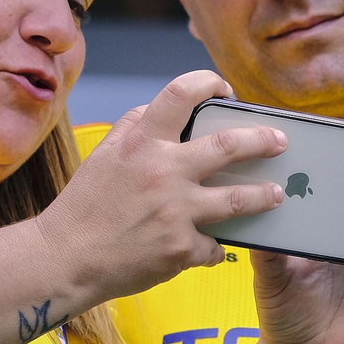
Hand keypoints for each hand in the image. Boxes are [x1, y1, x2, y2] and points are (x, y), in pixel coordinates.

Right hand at [42, 70, 286, 304]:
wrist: (64, 260)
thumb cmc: (84, 207)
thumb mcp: (103, 155)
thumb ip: (134, 127)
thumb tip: (163, 110)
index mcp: (141, 142)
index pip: (182, 93)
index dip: (210, 83)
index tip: (226, 91)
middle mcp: (163, 172)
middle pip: (229, 146)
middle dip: (262, 141)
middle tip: (279, 142)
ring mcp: (175, 211)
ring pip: (239, 199)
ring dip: (264, 195)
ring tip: (276, 194)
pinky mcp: (181, 249)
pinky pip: (214, 246)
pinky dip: (215, 246)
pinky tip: (214, 247)